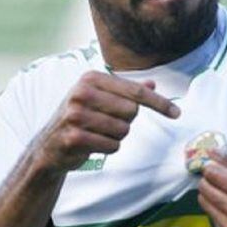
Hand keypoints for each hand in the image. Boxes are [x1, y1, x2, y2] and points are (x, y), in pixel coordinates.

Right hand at [36, 71, 179, 172]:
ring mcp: (75, 115)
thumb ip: (126, 91)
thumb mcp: (100, 99)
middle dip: (126, 121)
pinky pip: (112, 145)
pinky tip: (92, 144)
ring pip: (123, 130)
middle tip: (107, 123)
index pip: (136, 91)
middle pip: (131, 111)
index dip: (159, 103)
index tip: (177, 114)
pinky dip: (108, 148)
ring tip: (98, 133)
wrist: (49, 146)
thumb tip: (153, 83)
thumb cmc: (80, 118)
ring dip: (116, 136)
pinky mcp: (73, 137)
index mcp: (91, 78)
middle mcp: (81, 93)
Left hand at [198, 153, 226, 226]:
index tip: (221, 166)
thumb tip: (213, 154)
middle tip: (226, 178)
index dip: (215, 166)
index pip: (211, 173)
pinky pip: (212, 216)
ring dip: (214, 194)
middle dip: (212, 179)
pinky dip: (220, 210)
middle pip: (204, 187)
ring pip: (204, 202)